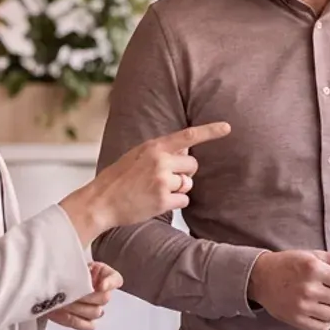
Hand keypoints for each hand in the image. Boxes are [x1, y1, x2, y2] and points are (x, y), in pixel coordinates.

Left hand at [48, 263, 123, 329]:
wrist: (49, 283)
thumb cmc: (61, 271)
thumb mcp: (69, 261)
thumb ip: (76, 262)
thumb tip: (84, 264)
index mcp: (103, 274)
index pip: (115, 279)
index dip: (109, 283)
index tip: (100, 285)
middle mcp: (102, 292)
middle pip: (105, 298)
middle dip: (86, 296)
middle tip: (71, 293)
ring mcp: (95, 308)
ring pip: (95, 312)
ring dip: (78, 307)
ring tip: (64, 302)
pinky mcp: (85, 323)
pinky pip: (88, 327)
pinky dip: (77, 321)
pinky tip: (64, 313)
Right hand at [60, 122, 231, 241]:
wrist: (101, 201)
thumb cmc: (119, 178)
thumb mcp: (137, 155)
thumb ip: (160, 152)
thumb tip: (185, 152)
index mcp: (154, 147)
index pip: (188, 135)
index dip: (210, 131)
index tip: (228, 127)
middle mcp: (160, 161)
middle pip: (192, 165)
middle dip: (185, 173)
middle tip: (165, 179)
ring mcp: (162, 180)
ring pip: (188, 184)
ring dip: (178, 189)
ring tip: (155, 191)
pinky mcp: (163, 200)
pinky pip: (184, 200)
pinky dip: (175, 202)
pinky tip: (156, 201)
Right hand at [247, 250, 329, 329]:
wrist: (261, 277)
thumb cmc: (289, 264)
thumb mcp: (313, 255)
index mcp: (313, 268)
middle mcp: (308, 288)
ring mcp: (301, 306)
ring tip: (326, 301)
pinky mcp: (296, 319)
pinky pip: (323, 328)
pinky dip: (325, 322)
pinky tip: (319, 312)